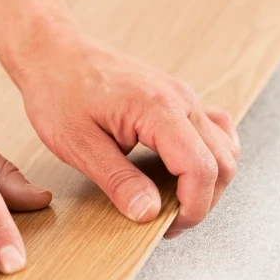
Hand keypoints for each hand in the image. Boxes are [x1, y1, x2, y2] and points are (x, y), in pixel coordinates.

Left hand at [15, 34, 240, 237]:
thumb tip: (148, 213)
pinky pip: (216, 130)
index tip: (170, 227)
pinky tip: (187, 172)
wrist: (54, 52)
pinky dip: (212, 157)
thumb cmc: (59, 90)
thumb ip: (118, 181)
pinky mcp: (179, 99)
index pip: (201, 168)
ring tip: (177, 201)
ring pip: (225, 148)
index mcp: (158, 109)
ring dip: (210, 182)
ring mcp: (184, 97)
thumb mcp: (79, 145)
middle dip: (202, 201)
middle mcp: (181, 100)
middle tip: (169, 221)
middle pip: (222, 161)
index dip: (193, 208)